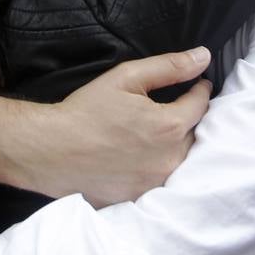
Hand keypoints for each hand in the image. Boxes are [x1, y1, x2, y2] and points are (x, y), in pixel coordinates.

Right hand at [29, 48, 211, 206]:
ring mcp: (156, 182)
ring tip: (156, 133)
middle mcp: (170, 158)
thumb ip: (169, 67)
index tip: (196, 84)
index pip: (201, 105)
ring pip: (180, 159)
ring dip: (176, 145)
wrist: (51, 151)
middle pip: (194, 134)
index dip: (199, 90)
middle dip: (188, 118)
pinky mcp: (141, 197)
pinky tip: (139, 156)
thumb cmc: (86, 111)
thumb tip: (203, 57)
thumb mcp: (127, 78)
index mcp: (170, 126)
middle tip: (172, 107)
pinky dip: (157, 166)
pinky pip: (160, 179)